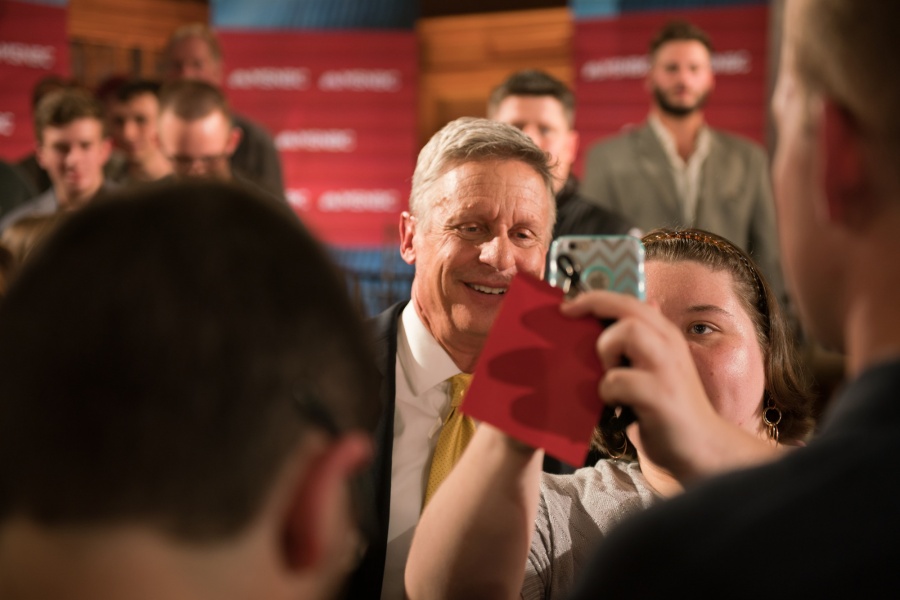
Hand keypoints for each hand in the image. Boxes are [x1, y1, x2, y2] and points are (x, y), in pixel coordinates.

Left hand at [561, 291, 730, 481]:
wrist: (701, 445)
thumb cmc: (666, 406)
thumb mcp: (652, 367)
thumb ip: (636, 345)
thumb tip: (611, 319)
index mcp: (663, 334)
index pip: (628, 301)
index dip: (595, 298)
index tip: (567, 306)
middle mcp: (668, 343)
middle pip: (627, 307)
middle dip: (593, 306)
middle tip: (568, 319)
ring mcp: (666, 367)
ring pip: (626, 332)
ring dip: (606, 353)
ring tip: (610, 377)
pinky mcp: (660, 394)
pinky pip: (617, 380)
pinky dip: (607, 392)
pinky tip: (616, 406)